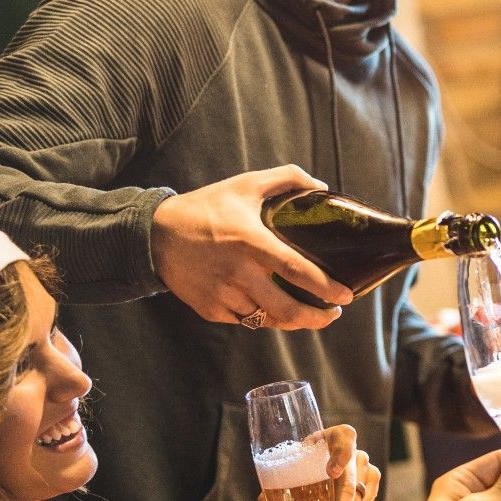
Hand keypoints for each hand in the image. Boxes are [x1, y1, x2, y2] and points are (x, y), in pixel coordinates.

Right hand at [151, 165, 354, 330]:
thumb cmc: (205, 208)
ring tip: (309, 313)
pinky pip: (245, 321)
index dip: (325, 288)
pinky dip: (263, 318)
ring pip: (267, 320)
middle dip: (317, 318)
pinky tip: (274, 308)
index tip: (346, 295)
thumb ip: (286, 178)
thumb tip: (321, 185)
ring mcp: (223, 295)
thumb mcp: (245, 185)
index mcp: (250, 242)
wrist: (155, 235)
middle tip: (333, 313)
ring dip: (293, 321)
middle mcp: (238, 273)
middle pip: (286, 309)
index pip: (296, 270)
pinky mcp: (210, 310)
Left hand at [252, 423, 379, 500]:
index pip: (345, 438)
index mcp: (335, 438)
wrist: (317, 469)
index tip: (332, 472)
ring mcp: (367, 471)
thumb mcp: (285, 475)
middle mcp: (356, 453)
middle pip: (350, 485)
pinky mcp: (371, 488)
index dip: (341, 454)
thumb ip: (270, 496)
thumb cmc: (299, 468)